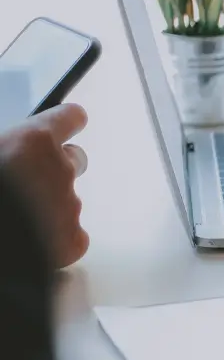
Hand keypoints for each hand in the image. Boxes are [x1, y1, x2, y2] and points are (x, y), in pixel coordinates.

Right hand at [0, 105, 89, 268]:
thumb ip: (10, 149)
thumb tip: (16, 155)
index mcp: (32, 142)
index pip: (70, 117)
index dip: (68, 121)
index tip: (71, 121)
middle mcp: (60, 170)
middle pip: (77, 160)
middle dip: (59, 167)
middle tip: (33, 180)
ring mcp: (70, 206)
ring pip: (68, 201)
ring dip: (50, 205)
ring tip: (20, 216)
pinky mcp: (73, 242)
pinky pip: (73, 235)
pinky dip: (58, 238)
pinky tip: (33, 241)